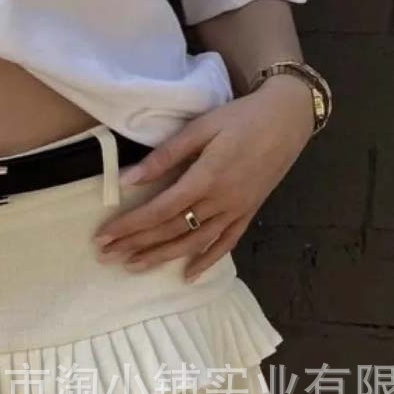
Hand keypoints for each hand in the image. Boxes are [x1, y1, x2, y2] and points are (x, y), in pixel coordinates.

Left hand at [92, 75, 314, 280]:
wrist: (288, 118)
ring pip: (195, 242)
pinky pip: (226, 242)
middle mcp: (221, 201)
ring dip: (163, 257)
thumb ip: (165, 156)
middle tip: (107, 255)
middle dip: (137, 244)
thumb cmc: (241, 118)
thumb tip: (128, 180)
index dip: (130, 225)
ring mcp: (237, 210)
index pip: (160, 210)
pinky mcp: (249, 212)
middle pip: (173, 230)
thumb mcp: (200, 128)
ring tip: (134, 266)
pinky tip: (188, 275)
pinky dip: (207, 261)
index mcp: (206, 179)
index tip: (104, 236)